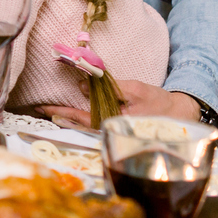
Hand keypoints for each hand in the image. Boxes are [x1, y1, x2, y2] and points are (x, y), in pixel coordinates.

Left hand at [36, 81, 200, 127]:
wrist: (179, 114)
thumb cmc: (157, 102)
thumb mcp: (134, 90)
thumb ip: (109, 88)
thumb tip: (81, 87)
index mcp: (114, 122)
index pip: (80, 117)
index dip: (61, 112)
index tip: (42, 107)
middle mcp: (111, 129)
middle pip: (79, 124)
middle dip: (59, 116)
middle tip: (37, 108)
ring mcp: (114, 130)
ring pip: (84, 125)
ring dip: (67, 117)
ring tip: (48, 110)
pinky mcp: (118, 127)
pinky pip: (94, 124)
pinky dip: (80, 118)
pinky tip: (70, 113)